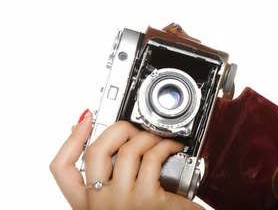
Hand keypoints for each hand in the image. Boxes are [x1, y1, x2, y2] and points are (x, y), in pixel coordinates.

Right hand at [50, 111, 204, 209]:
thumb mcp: (119, 197)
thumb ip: (104, 173)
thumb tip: (89, 135)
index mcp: (86, 203)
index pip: (61, 167)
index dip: (72, 138)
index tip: (86, 119)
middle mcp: (98, 205)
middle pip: (95, 151)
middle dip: (118, 128)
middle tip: (134, 127)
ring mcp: (121, 202)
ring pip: (128, 150)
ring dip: (147, 136)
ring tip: (159, 139)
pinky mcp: (146, 199)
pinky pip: (153, 158)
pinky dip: (166, 145)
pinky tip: (173, 148)